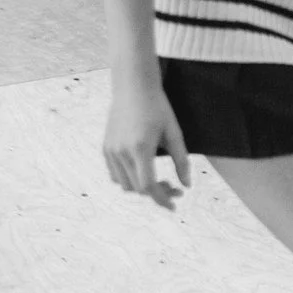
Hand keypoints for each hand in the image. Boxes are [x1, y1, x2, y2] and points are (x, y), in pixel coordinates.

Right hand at [103, 79, 190, 208]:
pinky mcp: (106, 148)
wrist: (133, 87)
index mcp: (140, 148)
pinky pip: (115, 175)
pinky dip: (129, 180)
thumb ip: (182, 161)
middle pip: (138, 189)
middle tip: (175, 188)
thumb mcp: (174, 133)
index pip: (148, 186)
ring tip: (160, 181)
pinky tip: (144, 173)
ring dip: (142, 189)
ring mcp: (110, 150)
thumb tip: (186, 186)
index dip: (162, 199)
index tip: (174, 205)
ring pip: (125, 185)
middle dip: (157, 194)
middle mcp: (121, 152)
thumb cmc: (158, 108)